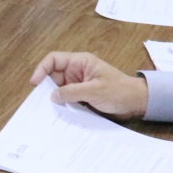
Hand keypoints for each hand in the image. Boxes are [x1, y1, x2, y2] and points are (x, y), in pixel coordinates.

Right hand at [28, 52, 147, 119]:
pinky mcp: (81, 96)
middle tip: (39, 101)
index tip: (35, 83)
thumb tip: (52, 96)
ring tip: (47, 109)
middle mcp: (76, 71)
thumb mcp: (95, 90)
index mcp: (80, 62)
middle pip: (53, 75)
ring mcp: (78, 84)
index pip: (54, 60)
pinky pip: (66, 99)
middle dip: (45, 86)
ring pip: (58, 89)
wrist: (137, 103)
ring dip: (54, 98)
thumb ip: (73, 92)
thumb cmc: (120, 91)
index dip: (41, 69)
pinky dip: (61, 105)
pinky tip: (58, 113)